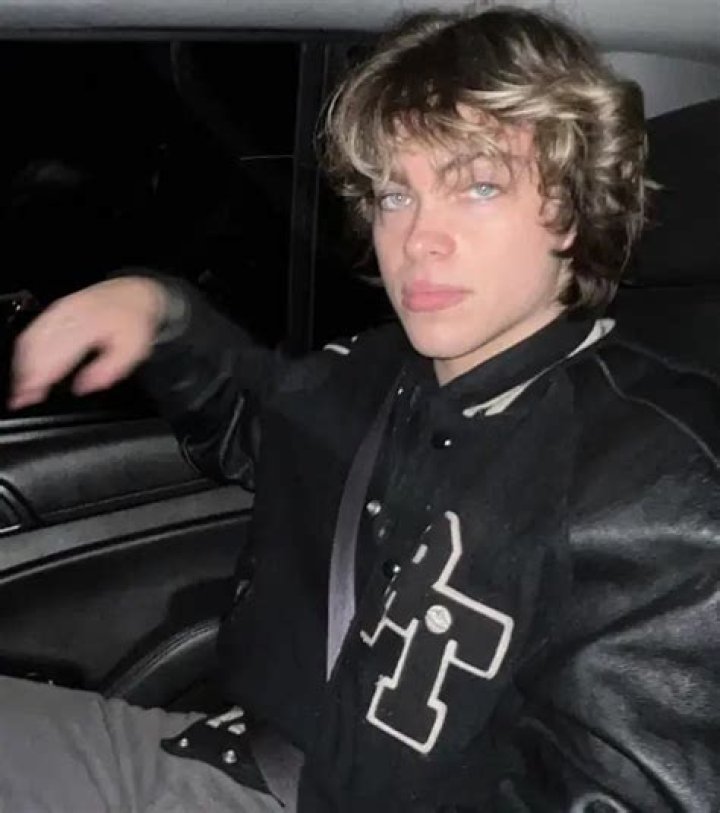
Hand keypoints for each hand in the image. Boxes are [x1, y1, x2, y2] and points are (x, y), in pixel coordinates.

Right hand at [8, 276, 167, 409]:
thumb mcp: (133, 351)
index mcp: (88, 325)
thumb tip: (84, 388)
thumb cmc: (134, 322)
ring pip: (31, 338)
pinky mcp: (56, 309)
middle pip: (38, 347)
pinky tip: (26, 364)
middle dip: (27, 374)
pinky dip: (25, 350)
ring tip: (23, 387)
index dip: (42, 377)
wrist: (134, 294)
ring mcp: (60, 310)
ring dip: (23, 364)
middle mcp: (69, 314)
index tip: (33, 396)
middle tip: (22, 398)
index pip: (57, 355)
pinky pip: (33, 330)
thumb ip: (109, 371)